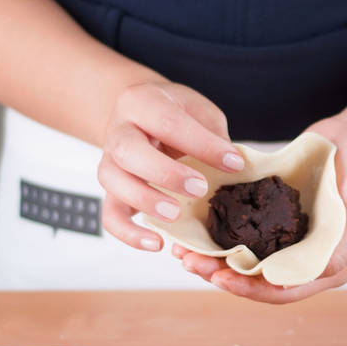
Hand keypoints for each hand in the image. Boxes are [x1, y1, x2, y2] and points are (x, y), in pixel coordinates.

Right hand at [99, 81, 244, 250]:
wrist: (140, 115)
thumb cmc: (174, 114)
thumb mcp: (198, 112)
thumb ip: (213, 136)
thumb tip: (236, 167)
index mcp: (142, 102)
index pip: (168, 121)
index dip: (202, 144)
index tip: (233, 162)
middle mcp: (119, 131)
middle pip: (129, 151)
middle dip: (165, 173)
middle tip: (199, 188)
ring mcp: (110, 162)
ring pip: (114, 182)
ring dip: (145, 201)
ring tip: (175, 216)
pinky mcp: (111, 192)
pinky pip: (110, 215)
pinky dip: (129, 233)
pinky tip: (156, 243)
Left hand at [176, 116, 346, 302]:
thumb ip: (333, 253)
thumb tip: (293, 281)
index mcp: (323, 266)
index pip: (280, 291)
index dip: (248, 289)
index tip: (220, 278)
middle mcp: (300, 256)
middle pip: (254, 277)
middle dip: (220, 272)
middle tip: (190, 261)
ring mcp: (285, 234)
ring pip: (243, 254)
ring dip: (213, 253)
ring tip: (184, 247)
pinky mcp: (273, 212)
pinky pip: (243, 224)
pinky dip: (220, 225)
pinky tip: (197, 221)